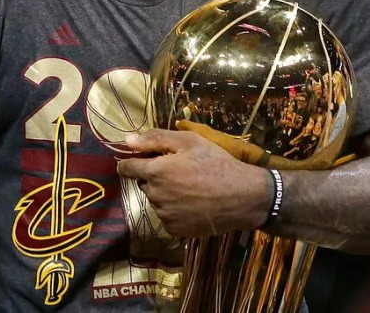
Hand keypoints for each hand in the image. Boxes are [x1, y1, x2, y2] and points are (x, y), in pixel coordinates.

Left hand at [117, 128, 270, 236]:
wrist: (242, 196)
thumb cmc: (215, 163)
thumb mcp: (188, 141)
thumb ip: (155, 139)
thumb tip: (127, 140)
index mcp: (156, 171)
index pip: (126, 168)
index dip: (132, 162)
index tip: (143, 160)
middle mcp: (155, 195)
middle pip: (144, 183)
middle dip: (155, 176)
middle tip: (179, 170)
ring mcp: (164, 215)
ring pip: (156, 199)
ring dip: (165, 192)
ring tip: (190, 187)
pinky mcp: (175, 230)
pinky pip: (166, 215)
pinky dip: (174, 209)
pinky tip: (192, 202)